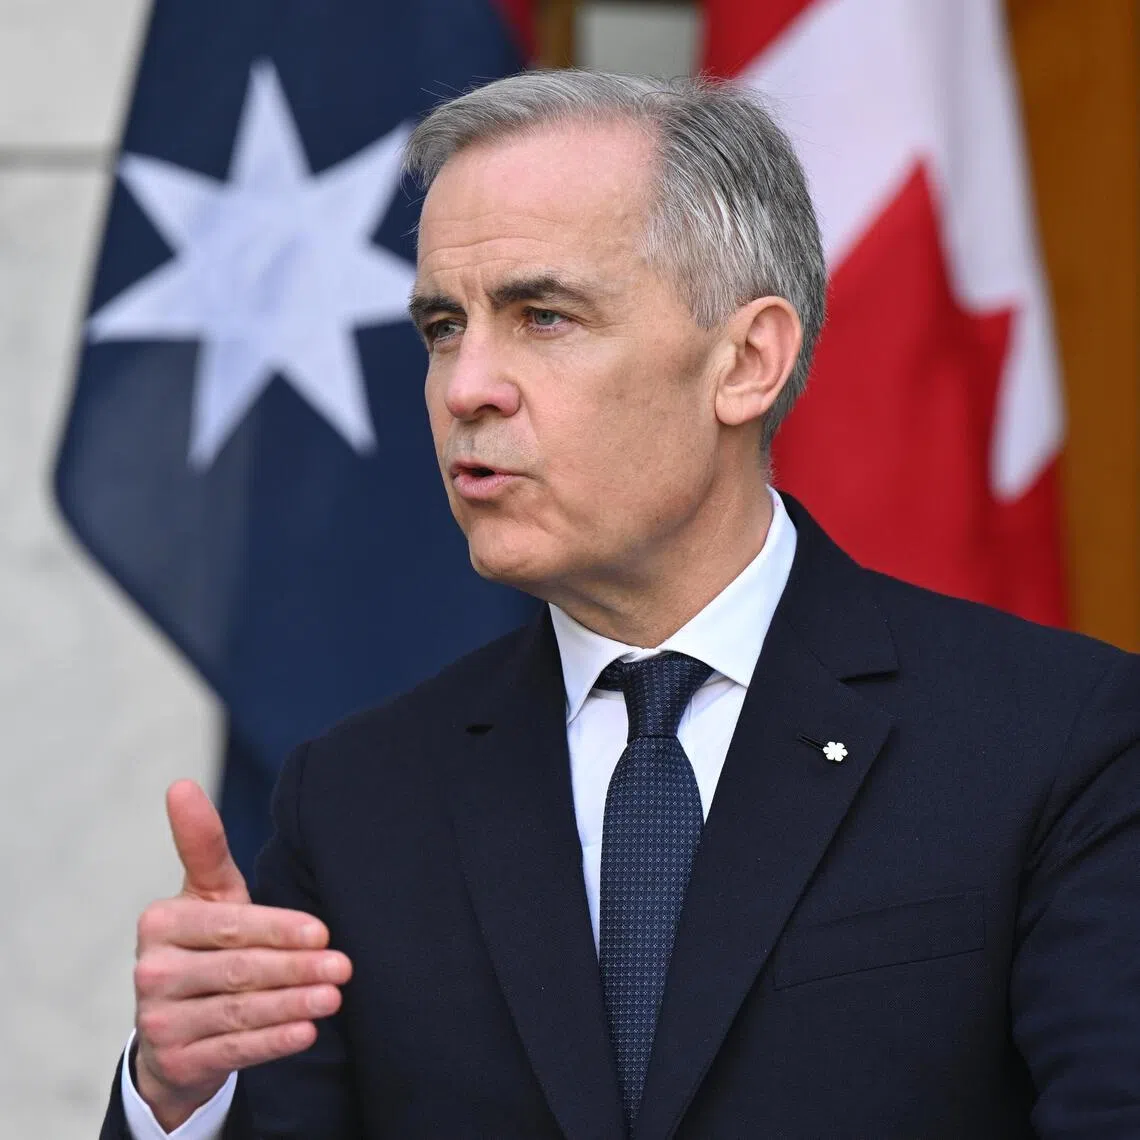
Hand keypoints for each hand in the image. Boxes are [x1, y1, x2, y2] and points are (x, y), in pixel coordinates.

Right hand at [132, 780, 352, 1129]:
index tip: (322, 931)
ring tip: (334, 996)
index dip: (278, 929)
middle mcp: (151, 971)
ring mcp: (158, 1021)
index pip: (230, 925)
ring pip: (240, 1010)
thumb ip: (203, 844)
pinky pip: (232, 1050)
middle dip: (296, 968)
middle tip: (344, 966)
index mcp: (159, 922)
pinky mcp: (173, 1061)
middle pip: (239, 968)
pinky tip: (307, 1032)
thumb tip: (181, 784)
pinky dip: (273, 1041)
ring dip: (293, 1004)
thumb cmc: (206, 942)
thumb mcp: (207, 894)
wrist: (175, 1026)